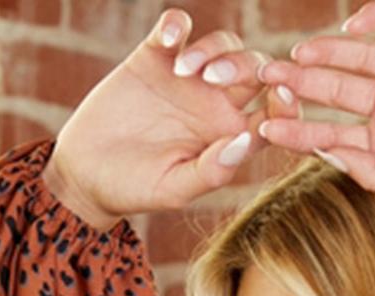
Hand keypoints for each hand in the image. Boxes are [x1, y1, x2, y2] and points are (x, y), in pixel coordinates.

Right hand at [44, 8, 277, 225]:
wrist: (87, 172)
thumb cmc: (135, 189)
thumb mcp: (174, 188)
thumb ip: (212, 171)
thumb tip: (246, 143)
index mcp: (230, 138)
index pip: (274, 115)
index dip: (288, 103)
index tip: (281, 95)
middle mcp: (216, 105)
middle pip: (254, 70)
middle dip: (245, 66)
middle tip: (213, 79)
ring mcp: (187, 79)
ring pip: (224, 45)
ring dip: (213, 49)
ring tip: (184, 70)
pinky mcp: (155, 57)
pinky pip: (176, 28)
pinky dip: (176, 26)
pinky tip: (167, 41)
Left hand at [249, 3, 374, 196]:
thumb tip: (328, 157)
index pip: (334, 133)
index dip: (299, 130)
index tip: (264, 129)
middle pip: (339, 89)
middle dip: (301, 84)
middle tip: (265, 78)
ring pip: (361, 54)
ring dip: (328, 51)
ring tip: (297, 56)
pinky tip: (352, 27)